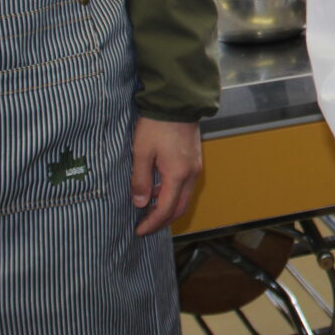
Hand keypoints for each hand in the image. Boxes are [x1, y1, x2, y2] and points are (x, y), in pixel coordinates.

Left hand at [130, 118, 202, 235]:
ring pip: (184, 197)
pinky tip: (158, 190)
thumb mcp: (141, 152)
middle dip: (163, 221)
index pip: (166, 209)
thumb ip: (141, 180)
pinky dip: (173, 195)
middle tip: (145, 226)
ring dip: (168, 207)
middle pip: (180, 208)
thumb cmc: (157, 125)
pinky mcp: (195, 161)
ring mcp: (195, 167)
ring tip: (149, 209)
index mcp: (178, 174)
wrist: (176, 103)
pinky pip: (186, 186)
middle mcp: (191, 174)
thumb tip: (140, 203)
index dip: (152, 223)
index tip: (139, 231)